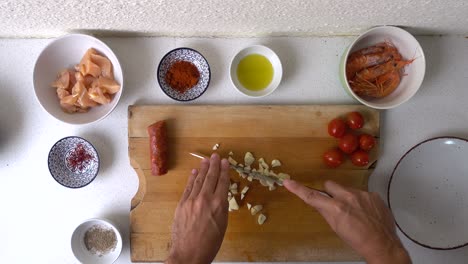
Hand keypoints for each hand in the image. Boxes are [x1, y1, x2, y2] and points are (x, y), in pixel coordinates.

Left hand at [166, 153, 229, 263]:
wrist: (189, 254)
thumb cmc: (210, 243)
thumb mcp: (223, 224)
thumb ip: (222, 207)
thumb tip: (220, 195)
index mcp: (219, 205)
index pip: (223, 182)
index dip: (224, 170)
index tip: (225, 162)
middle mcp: (205, 199)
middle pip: (211, 178)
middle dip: (214, 165)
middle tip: (216, 156)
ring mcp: (192, 201)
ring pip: (199, 180)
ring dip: (203, 169)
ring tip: (206, 160)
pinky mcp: (182, 205)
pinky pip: (188, 188)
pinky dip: (192, 179)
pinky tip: (194, 173)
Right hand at [284, 180, 410, 263]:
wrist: (381, 244)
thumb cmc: (356, 240)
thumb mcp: (335, 227)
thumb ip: (326, 211)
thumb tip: (320, 202)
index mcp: (336, 207)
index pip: (312, 196)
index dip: (298, 189)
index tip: (288, 182)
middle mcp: (348, 197)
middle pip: (330, 184)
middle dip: (330, 192)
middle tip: (335, 205)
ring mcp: (362, 194)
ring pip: (347, 189)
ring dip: (347, 197)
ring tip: (354, 212)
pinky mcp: (373, 194)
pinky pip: (362, 193)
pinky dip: (361, 201)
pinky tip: (365, 212)